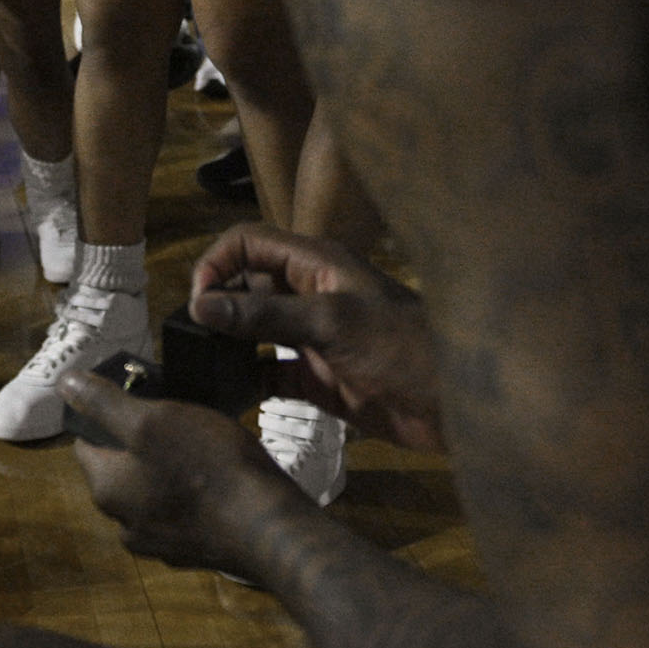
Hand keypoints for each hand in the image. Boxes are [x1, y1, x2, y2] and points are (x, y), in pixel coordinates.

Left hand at [58, 370, 309, 580]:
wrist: (269, 529)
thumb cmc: (208, 467)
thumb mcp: (153, 420)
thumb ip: (104, 403)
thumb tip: (64, 383)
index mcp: (107, 490)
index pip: (86, 444)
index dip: (106, 414)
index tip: (138, 396)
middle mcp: (125, 524)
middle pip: (120, 469)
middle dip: (141, 442)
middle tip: (176, 417)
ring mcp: (160, 544)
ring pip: (152, 491)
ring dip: (168, 468)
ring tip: (202, 443)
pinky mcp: (193, 552)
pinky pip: (182, 512)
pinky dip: (192, 494)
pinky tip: (219, 477)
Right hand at [188, 223, 448, 454]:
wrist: (455, 405)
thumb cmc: (401, 347)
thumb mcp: (329, 322)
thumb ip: (264, 313)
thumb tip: (200, 306)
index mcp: (315, 263)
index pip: (249, 242)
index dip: (217, 263)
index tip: (198, 302)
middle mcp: (309, 295)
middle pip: (246, 284)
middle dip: (217, 303)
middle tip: (194, 338)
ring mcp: (312, 338)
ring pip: (254, 329)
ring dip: (228, 342)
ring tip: (203, 365)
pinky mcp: (318, 379)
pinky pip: (270, 374)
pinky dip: (248, 381)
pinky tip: (229, 395)